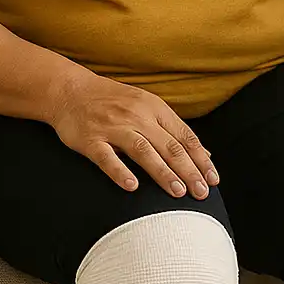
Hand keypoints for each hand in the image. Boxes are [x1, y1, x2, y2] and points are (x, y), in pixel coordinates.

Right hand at [50, 68, 218, 199]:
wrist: (70, 90)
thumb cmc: (113, 102)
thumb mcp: (148, 108)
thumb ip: (174, 131)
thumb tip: (206, 154)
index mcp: (154, 109)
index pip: (185, 137)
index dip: (201, 160)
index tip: (213, 180)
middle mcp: (137, 116)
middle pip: (169, 146)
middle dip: (189, 171)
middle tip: (202, 193)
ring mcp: (113, 127)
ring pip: (143, 151)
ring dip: (163, 172)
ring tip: (178, 192)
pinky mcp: (90, 139)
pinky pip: (106, 157)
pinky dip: (120, 171)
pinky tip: (132, 187)